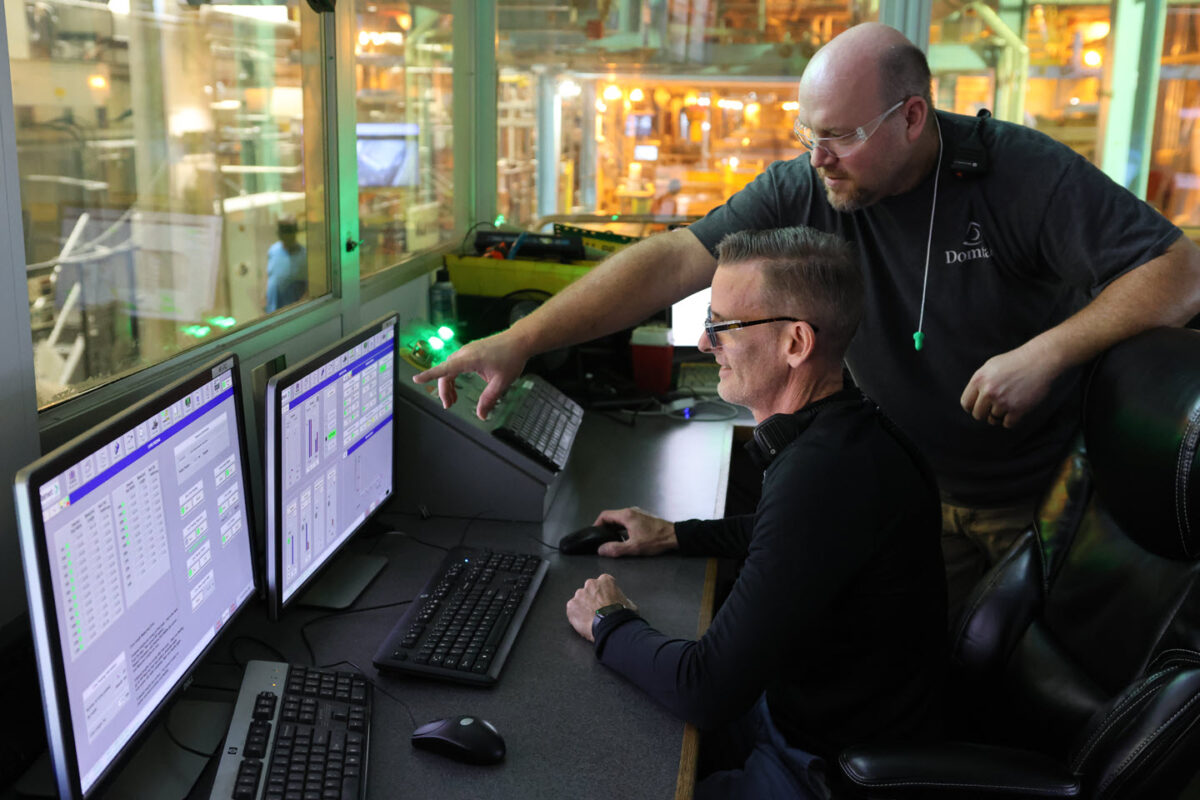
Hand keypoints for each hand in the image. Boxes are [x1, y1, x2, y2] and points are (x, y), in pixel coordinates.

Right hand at [412, 331, 528, 419]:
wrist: (520, 341)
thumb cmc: (511, 357)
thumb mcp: (501, 383)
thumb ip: (489, 399)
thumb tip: (481, 415)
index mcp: (469, 359)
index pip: (444, 368)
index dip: (429, 375)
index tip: (417, 379)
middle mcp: (465, 353)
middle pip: (446, 372)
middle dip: (444, 390)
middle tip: (448, 405)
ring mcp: (468, 351)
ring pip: (451, 368)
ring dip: (449, 384)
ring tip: (453, 399)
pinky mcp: (472, 351)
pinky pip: (456, 364)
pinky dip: (455, 376)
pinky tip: (459, 386)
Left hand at [566, 574, 637, 642]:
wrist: (612, 626)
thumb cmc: (621, 616)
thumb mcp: (630, 604)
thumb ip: (622, 599)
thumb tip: (623, 603)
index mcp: (606, 580)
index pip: (603, 584)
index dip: (604, 595)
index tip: (605, 603)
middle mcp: (591, 584)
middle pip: (589, 590)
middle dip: (592, 599)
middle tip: (598, 612)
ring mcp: (580, 594)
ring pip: (580, 600)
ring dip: (583, 607)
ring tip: (591, 619)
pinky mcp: (571, 605)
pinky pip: (572, 610)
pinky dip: (576, 616)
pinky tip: (584, 623)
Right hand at [593, 507, 677, 557]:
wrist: (674, 536)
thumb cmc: (655, 540)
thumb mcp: (634, 547)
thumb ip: (616, 549)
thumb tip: (601, 550)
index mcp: (626, 515)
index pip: (605, 515)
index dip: (597, 524)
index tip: (594, 534)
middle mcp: (631, 511)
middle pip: (612, 516)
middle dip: (605, 527)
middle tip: (601, 539)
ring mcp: (638, 513)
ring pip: (620, 519)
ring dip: (614, 528)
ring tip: (611, 540)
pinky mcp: (643, 518)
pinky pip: (627, 520)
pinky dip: (622, 528)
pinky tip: (624, 538)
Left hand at [961, 340, 1061, 427]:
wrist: (1040, 360)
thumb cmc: (1015, 363)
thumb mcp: (990, 367)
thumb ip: (979, 384)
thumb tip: (971, 404)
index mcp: (979, 379)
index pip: (966, 404)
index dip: (973, 406)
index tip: (981, 406)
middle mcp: (988, 391)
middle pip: (978, 415)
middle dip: (985, 413)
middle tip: (996, 406)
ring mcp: (1003, 401)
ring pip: (993, 420)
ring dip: (1001, 414)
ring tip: (1010, 401)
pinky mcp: (1018, 409)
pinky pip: (1008, 424)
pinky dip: (1012, 419)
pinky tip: (1017, 408)